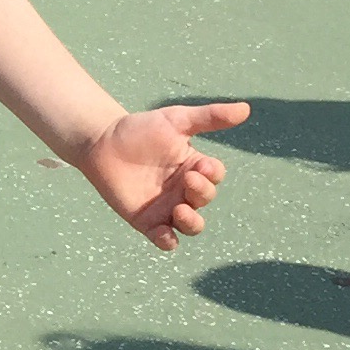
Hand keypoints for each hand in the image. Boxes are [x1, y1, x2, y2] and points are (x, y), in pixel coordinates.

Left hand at [70, 101, 249, 249]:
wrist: (101, 142)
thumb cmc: (141, 129)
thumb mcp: (176, 120)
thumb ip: (210, 117)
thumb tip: (247, 109)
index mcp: (194, 166)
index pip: (215, 176)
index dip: (212, 174)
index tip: (202, 165)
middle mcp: (184, 190)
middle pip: (205, 199)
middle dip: (201, 192)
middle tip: (187, 179)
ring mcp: (166, 207)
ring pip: (191, 225)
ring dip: (191, 222)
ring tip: (180, 210)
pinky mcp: (146, 220)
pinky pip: (164, 239)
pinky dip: (168, 240)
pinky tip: (165, 234)